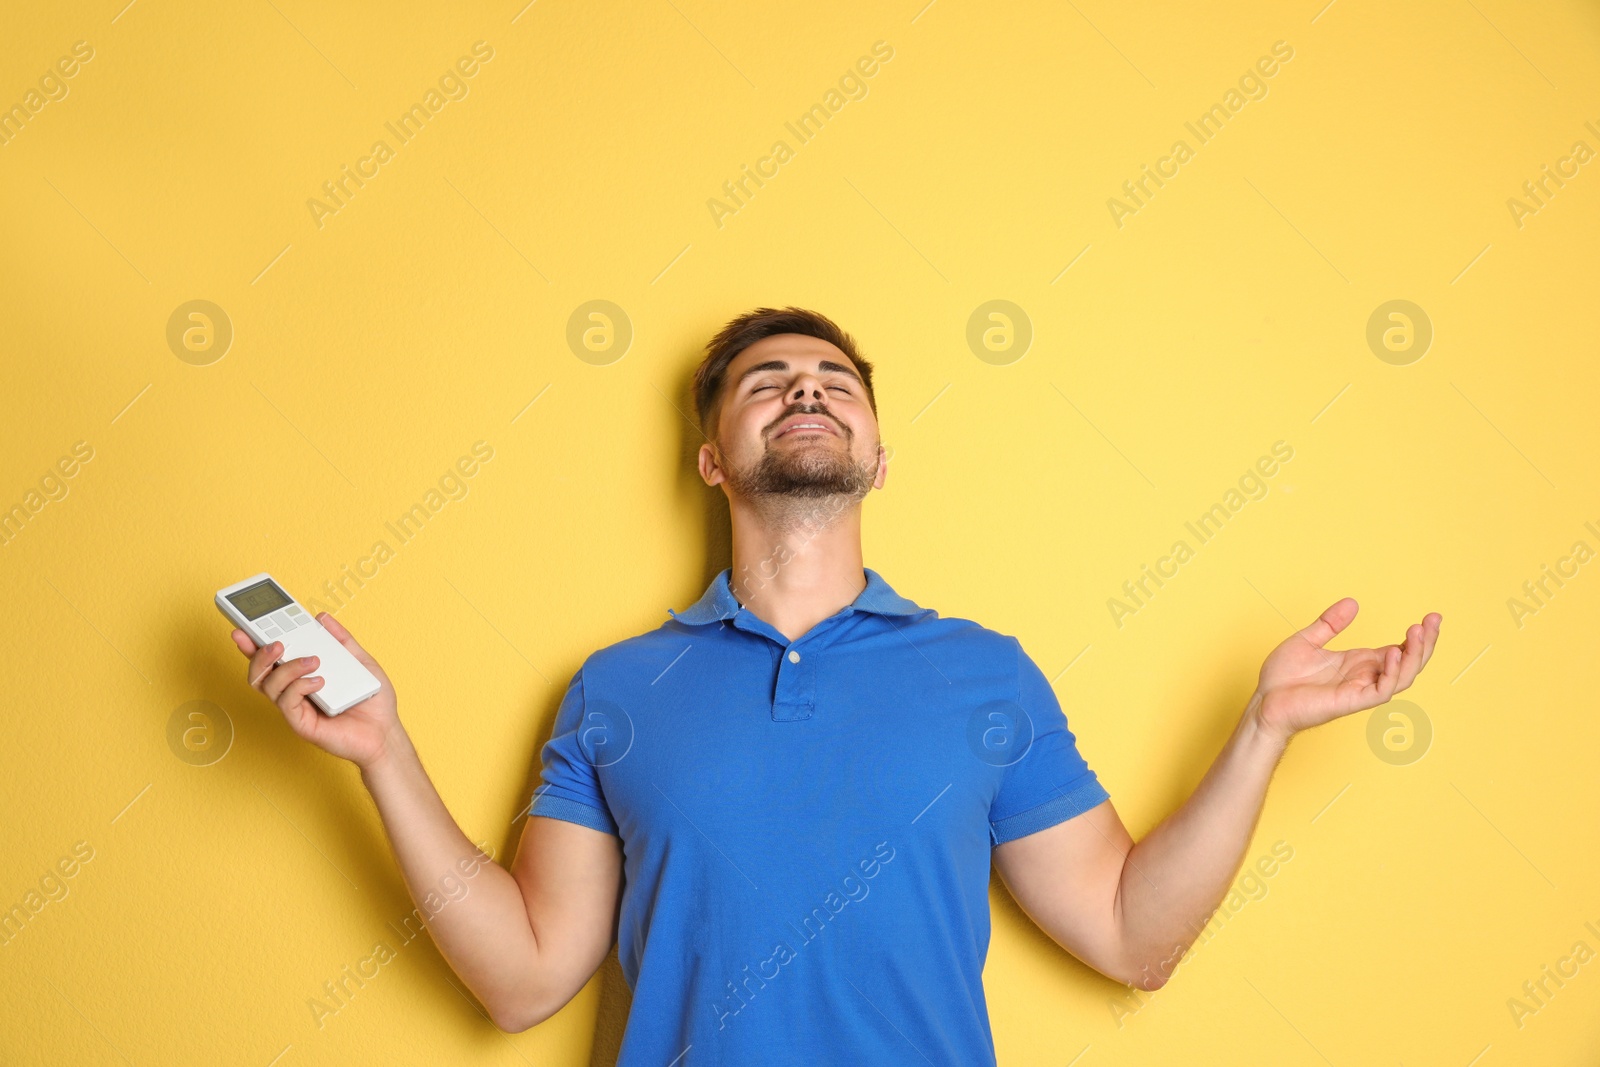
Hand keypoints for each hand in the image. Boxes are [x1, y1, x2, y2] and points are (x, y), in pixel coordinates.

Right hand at [230, 612, 405, 769]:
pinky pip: (287, 703)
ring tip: (313, 661)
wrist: (385, 732)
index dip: (254, 644)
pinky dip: (299, 687)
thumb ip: (341, 640)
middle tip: (276, 643)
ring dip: (286, 668)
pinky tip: (319, 681)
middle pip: (259, 673)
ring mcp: (296, 709)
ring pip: (268, 686)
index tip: (245, 626)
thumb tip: (322, 618)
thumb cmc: (373, 701)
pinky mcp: (301, 724)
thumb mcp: (359, 661)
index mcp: (302, 676)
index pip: (271, 659)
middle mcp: (293, 692)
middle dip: (258, 655)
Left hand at [1251, 597, 1440, 740]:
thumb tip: (1352, 602)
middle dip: (1425, 643)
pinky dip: (1391, 673)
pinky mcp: (1350, 702)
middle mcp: (1364, 677)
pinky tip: (1393, 652)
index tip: (1430, 617)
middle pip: (1408, 663)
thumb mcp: (1307, 641)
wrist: (1264, 702)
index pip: (1399, 650)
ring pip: (1401, 677)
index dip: (1416, 636)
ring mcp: (1359, 690)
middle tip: (1434, 620)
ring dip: (1414, 656)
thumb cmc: (1282, 678)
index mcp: (1359, 663)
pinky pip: (1381, 691)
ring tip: (1419, 632)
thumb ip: (1330, 623)